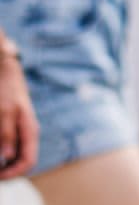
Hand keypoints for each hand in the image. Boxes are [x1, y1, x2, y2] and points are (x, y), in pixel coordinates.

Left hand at [0, 50, 38, 179]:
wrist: (5, 71)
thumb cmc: (7, 88)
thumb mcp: (5, 111)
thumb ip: (6, 134)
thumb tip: (6, 158)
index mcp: (29, 131)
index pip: (28, 162)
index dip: (12, 174)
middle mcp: (25, 135)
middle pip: (19, 162)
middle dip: (4, 169)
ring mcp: (18, 132)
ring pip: (10, 156)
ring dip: (0, 160)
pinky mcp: (10, 129)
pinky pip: (5, 146)